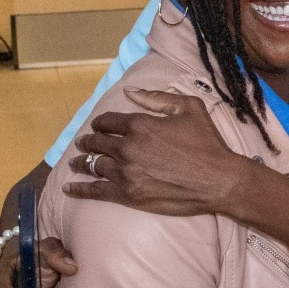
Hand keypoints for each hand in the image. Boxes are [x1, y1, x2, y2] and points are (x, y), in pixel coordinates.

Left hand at [64, 88, 255, 218]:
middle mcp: (128, 148)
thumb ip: (157, 98)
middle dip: (88, 142)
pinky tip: (70, 188)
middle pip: (97, 143)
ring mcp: (126, 173)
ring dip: (82, 163)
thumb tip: (130, 92)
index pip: (109, 121)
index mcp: (140, 125)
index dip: (101, 123)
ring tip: (75, 163)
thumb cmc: (207, 143)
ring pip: (94, 166)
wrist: (218, 180)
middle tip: (84, 144)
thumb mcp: (189, 108)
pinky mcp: (128, 195)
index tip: (98, 126)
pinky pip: (96, 191)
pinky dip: (80, 189)